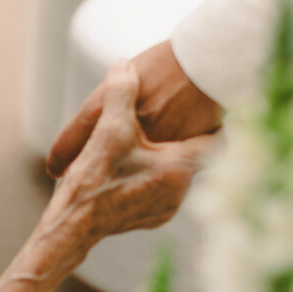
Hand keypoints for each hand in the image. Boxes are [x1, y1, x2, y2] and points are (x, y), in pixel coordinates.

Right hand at [37, 61, 215, 274]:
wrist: (72, 227)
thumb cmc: (94, 180)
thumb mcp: (109, 129)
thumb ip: (120, 92)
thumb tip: (123, 65)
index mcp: (179, 166)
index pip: (219, 140)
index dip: (215, 122)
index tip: (211, 110)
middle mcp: (181, 190)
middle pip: (193, 156)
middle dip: (180, 139)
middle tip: (170, 121)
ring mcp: (166, 208)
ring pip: (176, 175)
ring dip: (164, 160)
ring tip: (145, 146)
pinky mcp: (151, 219)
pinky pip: (160, 192)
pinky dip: (150, 179)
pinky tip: (129, 170)